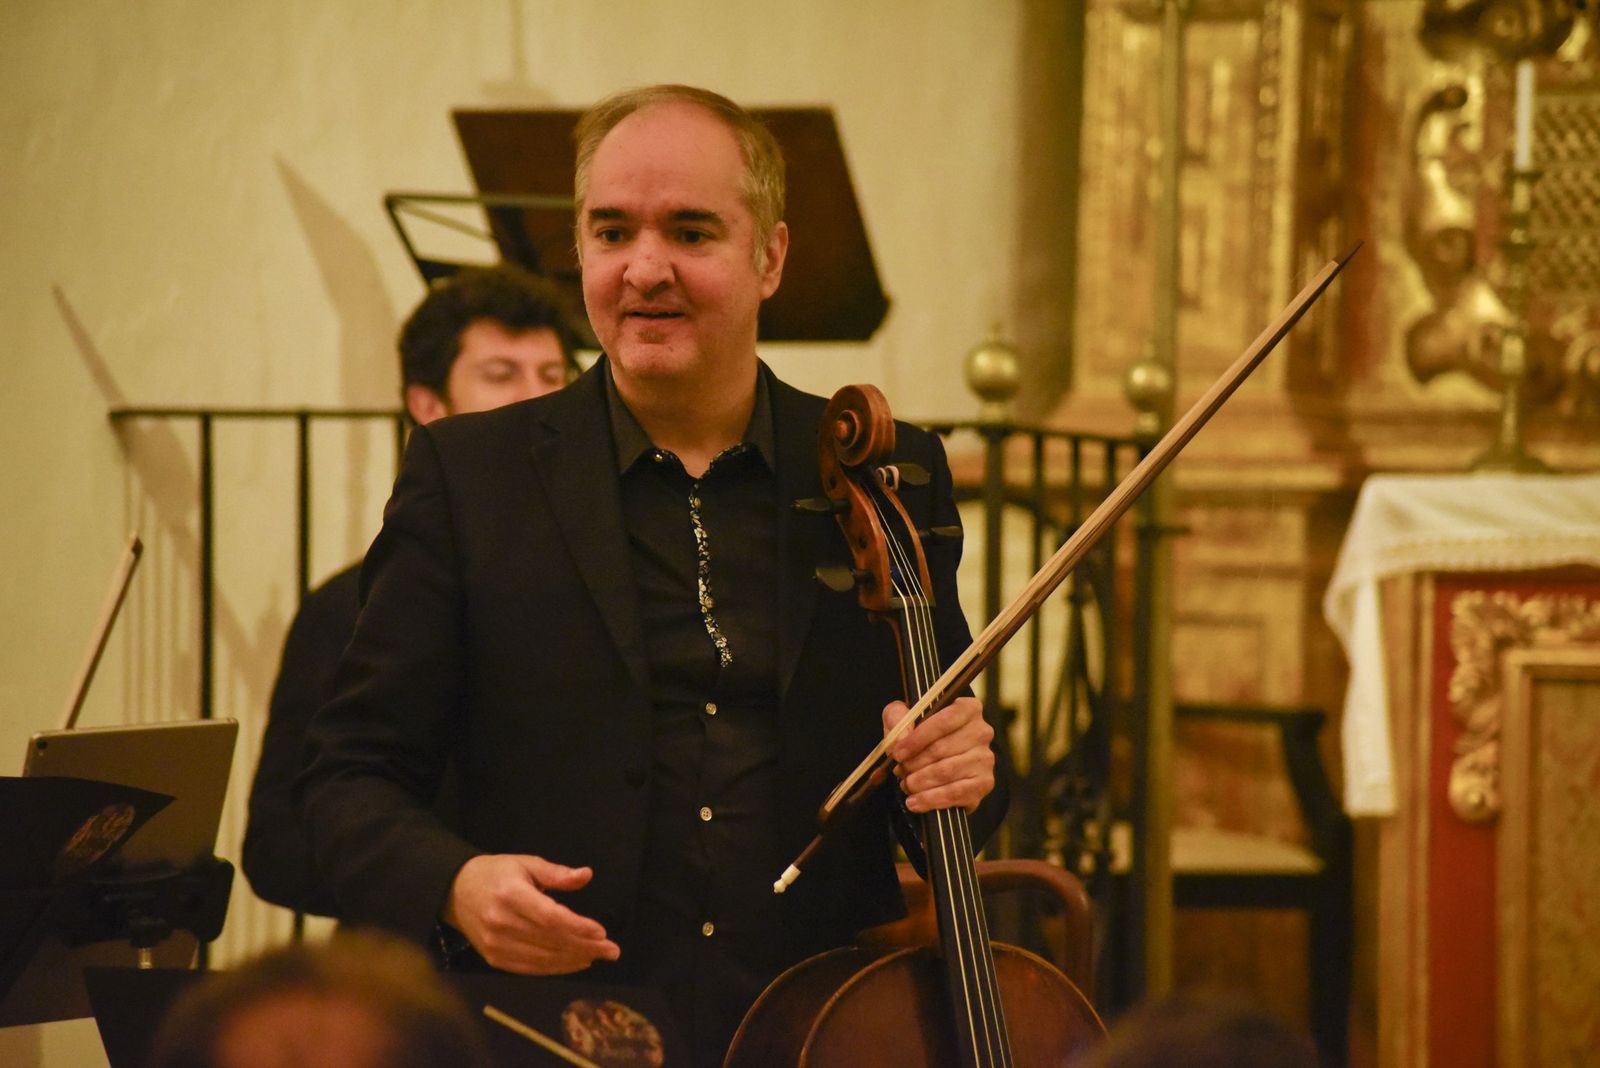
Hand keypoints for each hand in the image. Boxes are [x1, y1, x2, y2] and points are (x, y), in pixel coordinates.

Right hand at [443, 854, 619, 973]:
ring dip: (574, 960)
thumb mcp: (526, 864)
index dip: (577, 927)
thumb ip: (556, 873)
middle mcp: (502, 923)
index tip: (601, 932)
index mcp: (511, 896)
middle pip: (550, 941)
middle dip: (585, 947)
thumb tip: (586, 875)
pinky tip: (575, 963)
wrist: (456, 892)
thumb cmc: (497, 874)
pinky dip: (555, 968)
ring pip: (543, 959)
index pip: (550, 917)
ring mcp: (496, 945)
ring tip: (598, 956)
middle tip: (612, 950)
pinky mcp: (494, 959)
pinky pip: (530, 968)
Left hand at [882, 696, 995, 813]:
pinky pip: (955, 793)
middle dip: (914, 763)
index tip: (897, 753)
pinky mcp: (984, 783)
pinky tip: (915, 802)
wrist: (939, 759)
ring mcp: (985, 759)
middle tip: (899, 771)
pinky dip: (931, 799)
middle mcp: (982, 732)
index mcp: (968, 709)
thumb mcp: (905, 716)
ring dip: (920, 782)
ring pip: (946, 772)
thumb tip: (900, 739)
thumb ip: (897, 718)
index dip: (917, 739)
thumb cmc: (922, 734)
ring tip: (906, 785)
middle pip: (942, 750)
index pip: (944, 721)